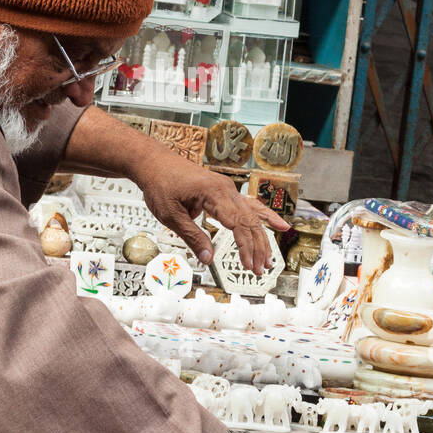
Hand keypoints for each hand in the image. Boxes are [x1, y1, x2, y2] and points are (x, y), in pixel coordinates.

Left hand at [138, 146, 289, 272]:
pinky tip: (278, 224)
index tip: (249, 265)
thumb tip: (208, 259)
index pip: (238, 224)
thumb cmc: (160, 184)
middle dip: (257, 247)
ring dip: (261, 237)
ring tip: (269, 258)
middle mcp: (225, 189)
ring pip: (252, 215)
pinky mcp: (224, 191)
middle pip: (250, 221)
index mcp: (213, 193)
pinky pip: (248, 205)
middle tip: (261, 269)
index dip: (245, 247)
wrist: (154, 163)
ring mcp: (227, 189)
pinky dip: (263, 216)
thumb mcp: (171, 216)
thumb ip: (192, 237)